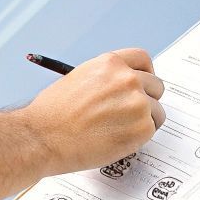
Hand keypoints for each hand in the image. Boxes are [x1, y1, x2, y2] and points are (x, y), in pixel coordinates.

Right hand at [21, 48, 164, 172]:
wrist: (42, 138)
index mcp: (110, 63)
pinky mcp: (141, 128)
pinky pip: (151, 131)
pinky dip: (138, 138)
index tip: (142, 85)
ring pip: (156, 111)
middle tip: (128, 115)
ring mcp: (137, 103)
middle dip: (146, 100)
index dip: (144, 74)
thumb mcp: (77, 79)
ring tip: (118, 131)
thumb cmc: (51, 114)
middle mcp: (127, 79)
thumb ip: (105, 80)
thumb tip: (121, 89)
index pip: (143, 59)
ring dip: (143, 121)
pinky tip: (117, 140)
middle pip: (155, 86)